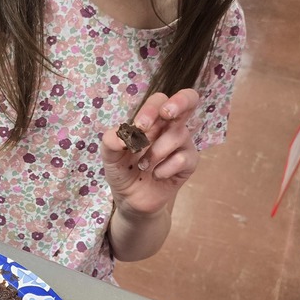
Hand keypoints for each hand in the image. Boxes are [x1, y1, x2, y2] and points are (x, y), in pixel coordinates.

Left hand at [101, 89, 199, 215]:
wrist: (131, 199)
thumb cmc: (123, 170)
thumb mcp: (110, 156)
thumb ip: (110, 141)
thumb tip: (122, 137)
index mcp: (152, 120)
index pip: (160, 100)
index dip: (152, 107)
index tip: (139, 126)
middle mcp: (170, 127)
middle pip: (188, 99)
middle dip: (178, 103)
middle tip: (166, 114)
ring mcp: (182, 144)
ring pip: (178, 135)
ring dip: (156, 152)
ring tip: (143, 166)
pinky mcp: (189, 163)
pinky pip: (181, 159)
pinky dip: (163, 169)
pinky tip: (156, 175)